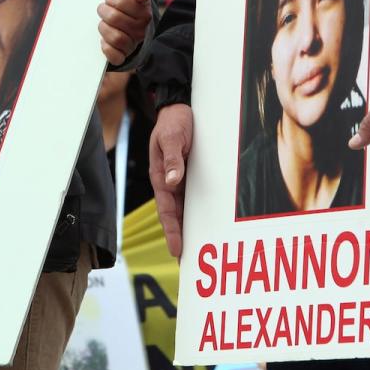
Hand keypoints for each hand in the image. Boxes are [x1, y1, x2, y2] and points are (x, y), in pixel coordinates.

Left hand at [97, 0, 150, 64]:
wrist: (136, 26)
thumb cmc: (132, 8)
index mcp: (144, 12)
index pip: (122, 2)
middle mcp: (141, 29)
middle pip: (115, 18)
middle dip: (104, 11)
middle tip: (103, 9)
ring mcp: (133, 43)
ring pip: (116, 38)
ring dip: (104, 28)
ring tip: (103, 23)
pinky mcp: (124, 55)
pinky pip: (115, 56)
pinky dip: (107, 49)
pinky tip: (104, 41)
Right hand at [148, 103, 192, 256]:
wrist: (180, 108)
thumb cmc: (173, 122)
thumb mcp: (171, 137)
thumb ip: (173, 158)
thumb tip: (172, 181)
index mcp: (160, 176)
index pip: (166, 210)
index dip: (172, 230)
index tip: (178, 250)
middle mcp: (170, 182)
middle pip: (175, 215)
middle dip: (181, 237)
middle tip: (189, 261)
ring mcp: (181, 180)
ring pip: (186, 209)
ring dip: (191, 227)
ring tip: (201, 249)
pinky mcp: (191, 175)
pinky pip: (195, 197)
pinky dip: (200, 211)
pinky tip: (209, 223)